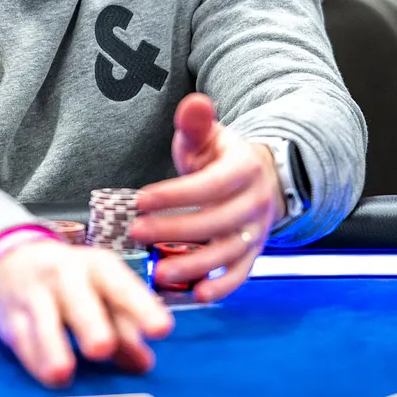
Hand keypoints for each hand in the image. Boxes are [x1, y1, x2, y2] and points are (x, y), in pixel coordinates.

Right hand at [0, 240, 173, 387]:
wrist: (16, 261)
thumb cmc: (75, 283)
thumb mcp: (102, 292)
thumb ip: (124, 327)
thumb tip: (143, 365)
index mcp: (97, 266)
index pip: (121, 285)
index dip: (141, 307)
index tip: (161, 330)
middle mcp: (64, 274)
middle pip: (77, 298)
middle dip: (89, 322)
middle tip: (102, 349)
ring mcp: (34, 293)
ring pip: (43, 320)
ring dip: (52, 347)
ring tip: (63, 374)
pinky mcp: (9, 316)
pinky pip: (21, 338)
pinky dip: (34, 359)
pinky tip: (47, 377)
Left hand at [128, 94, 284, 302]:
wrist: (260, 179)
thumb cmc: (221, 157)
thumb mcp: (209, 136)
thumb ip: (196, 123)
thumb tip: (194, 101)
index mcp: (245, 169)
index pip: (210, 185)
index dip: (176, 194)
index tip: (141, 200)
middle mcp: (256, 202)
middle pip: (216, 221)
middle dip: (174, 230)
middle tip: (135, 233)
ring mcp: (257, 231)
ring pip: (227, 253)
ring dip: (193, 265)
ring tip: (157, 274)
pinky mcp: (253, 254)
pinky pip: (240, 275)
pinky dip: (220, 288)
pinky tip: (194, 295)